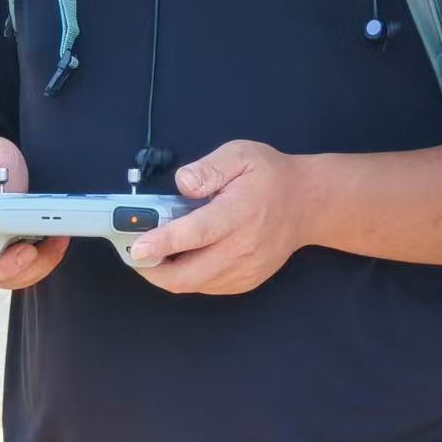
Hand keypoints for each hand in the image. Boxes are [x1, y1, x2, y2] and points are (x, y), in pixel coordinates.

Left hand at [134, 141, 310, 294]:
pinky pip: (206, 287)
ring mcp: (245, 270)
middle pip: (188, 274)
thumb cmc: (270, 177)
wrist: (308, 205)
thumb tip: (182, 184)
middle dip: (152, 270)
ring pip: (193, 285)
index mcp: (239, 213)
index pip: (196, 233)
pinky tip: (180, 257)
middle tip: (133, 252)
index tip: (137, 247)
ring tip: (152, 253)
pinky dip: (186, 277)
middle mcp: (242, 248)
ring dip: (166, 274)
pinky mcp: (245, 282)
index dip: (163, 242)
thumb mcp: (241, 155)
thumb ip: (209, 168)